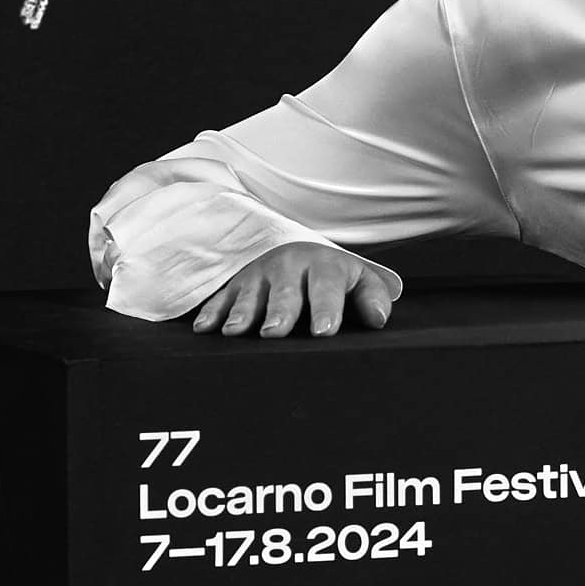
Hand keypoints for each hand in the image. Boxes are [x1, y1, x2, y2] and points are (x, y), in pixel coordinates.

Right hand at [190, 243, 398, 338]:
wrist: (301, 254)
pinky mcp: (237, 284)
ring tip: (236, 332)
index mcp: (325, 266)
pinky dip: (212, 313)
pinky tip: (205, 329)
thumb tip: (379, 317)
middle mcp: (290, 266)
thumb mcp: (360, 280)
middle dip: (280, 311)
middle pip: (285, 291)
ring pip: (250, 294)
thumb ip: (373, 297)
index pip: (327, 287)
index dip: (326, 308)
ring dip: (241, 312)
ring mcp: (260, 274)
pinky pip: (221, 298)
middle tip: (275, 332)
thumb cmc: (336, 279)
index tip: (324, 331)